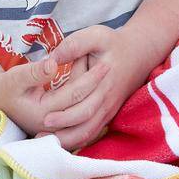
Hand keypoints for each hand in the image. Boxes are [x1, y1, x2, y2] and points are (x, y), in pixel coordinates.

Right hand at [0, 55, 109, 136]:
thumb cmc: (6, 87)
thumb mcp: (16, 76)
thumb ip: (35, 72)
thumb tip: (53, 65)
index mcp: (43, 112)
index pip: (74, 94)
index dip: (91, 77)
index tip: (105, 63)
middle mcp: (52, 125)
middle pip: (84, 107)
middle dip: (98, 87)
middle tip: (110, 68)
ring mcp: (55, 130)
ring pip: (85, 120)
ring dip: (98, 100)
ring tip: (108, 81)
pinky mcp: (58, 129)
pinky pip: (81, 125)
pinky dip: (92, 113)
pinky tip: (100, 97)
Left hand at [36, 25, 151, 150]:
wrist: (138, 53)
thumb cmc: (113, 44)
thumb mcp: (95, 35)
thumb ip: (74, 45)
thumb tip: (52, 59)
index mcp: (104, 83)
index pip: (85, 106)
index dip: (65, 115)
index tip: (45, 119)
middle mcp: (107, 101)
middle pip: (86, 125)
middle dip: (63, 133)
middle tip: (40, 136)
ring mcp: (109, 109)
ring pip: (90, 132)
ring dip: (69, 141)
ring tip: (47, 143)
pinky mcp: (108, 113)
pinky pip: (93, 131)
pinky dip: (78, 139)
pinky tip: (61, 140)